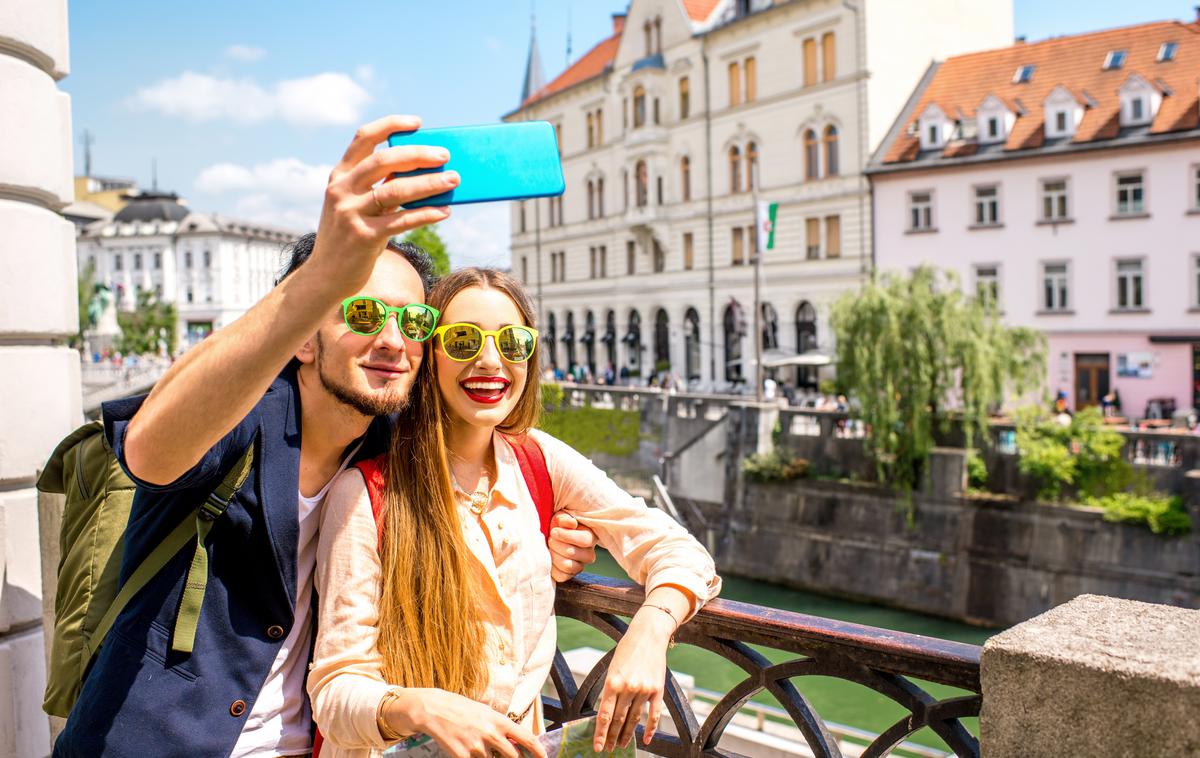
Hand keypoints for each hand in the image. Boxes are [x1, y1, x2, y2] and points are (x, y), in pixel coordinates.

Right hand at [308, 114, 460, 294]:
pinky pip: (402, 220)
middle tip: (445, 155)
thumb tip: (424, 173)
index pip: (364, 138)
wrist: (326, 276)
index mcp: (340, 175)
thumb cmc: (351, 237)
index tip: (417, 123)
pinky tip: (444, 211)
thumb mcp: (356, 205)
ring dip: (429, 183)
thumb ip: (379, 187)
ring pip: (396, 189)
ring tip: (453, 180)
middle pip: (384, 161)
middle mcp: (342, 190)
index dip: (391, 126)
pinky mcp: (363, 237)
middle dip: (418, 155)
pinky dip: (426, 214)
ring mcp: (351, 213)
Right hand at [390, 688, 545, 757]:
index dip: (538, 751)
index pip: (526, 738)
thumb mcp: (486, 712)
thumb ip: (501, 728)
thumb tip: (516, 742)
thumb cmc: (462, 709)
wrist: (435, 709)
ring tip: (478, 745)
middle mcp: (491, 734)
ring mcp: (476, 747)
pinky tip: (468, 750)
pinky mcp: (462, 756)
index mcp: (499, 721)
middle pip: (513, 757)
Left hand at [547, 512, 596, 581]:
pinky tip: (550, 558)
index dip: (566, 536)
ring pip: (566, 565)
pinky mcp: (569, 575)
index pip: (584, 540)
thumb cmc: (558, 526)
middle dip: (556, 544)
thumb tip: (571, 524)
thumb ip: (565, 519)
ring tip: (550, 548)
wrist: (550, 538)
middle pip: (572, 553)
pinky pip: (561, 576)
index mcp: (590, 537)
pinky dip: (552, 567)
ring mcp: (580, 566)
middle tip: (550, 539)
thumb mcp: (560, 518)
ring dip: (553, 555)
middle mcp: (589, 554)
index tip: (554, 531)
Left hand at [593, 608, 675, 751]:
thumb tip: (606, 714)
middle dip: (611, 737)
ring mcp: (644, 690)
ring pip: (634, 719)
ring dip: (626, 735)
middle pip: (618, 720)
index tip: (597, 746)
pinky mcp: (657, 690)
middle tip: (607, 749)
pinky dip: (650, 729)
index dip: (600, 733)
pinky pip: (653, 714)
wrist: (648, 635)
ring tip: (621, 745)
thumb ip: (610, 690)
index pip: (604, 714)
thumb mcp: (612, 668)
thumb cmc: (626, 650)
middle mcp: (628, 687)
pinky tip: (645, 739)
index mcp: (612, 682)